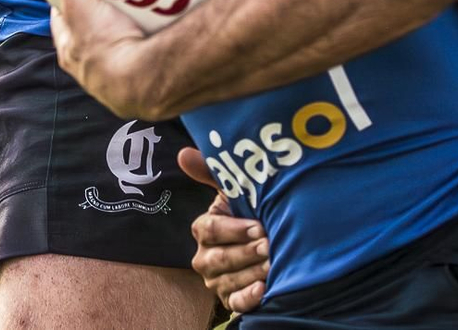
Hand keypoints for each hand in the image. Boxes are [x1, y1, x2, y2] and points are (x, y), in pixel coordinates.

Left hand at [41, 0, 163, 118]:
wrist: (143, 83)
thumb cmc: (105, 46)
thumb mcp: (80, 2)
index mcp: (69, 48)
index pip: (63, 16)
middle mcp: (88, 64)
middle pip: (90, 28)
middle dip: (99, 9)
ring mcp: (114, 72)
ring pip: (116, 41)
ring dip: (124, 24)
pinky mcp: (139, 75)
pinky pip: (140, 50)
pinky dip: (146, 38)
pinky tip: (159, 23)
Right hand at [180, 148, 269, 313]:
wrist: (269, 241)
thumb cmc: (250, 212)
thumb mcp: (235, 192)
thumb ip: (213, 172)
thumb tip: (183, 153)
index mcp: (204, 230)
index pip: (209, 230)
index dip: (233, 229)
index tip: (258, 226)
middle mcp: (204, 258)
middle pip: (220, 258)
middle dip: (246, 251)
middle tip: (269, 244)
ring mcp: (216, 282)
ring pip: (230, 280)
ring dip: (253, 272)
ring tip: (274, 263)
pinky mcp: (229, 300)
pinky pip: (235, 303)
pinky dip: (249, 297)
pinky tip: (265, 288)